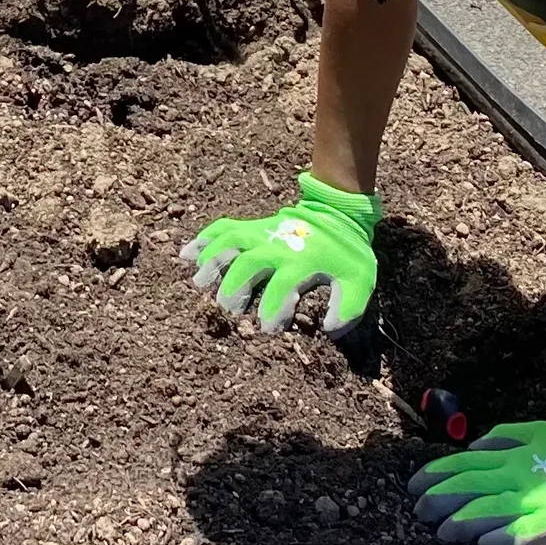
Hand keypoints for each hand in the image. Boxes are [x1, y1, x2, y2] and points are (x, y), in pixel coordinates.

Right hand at [183, 173, 378, 357]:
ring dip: (211, 263)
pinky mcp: (250, 227)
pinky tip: (186, 256)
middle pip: (247, 265)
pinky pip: (221, 228)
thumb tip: (328, 331)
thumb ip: (348, 308)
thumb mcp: (359, 282)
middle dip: (234, 290)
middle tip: (229, 313)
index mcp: (301, 261)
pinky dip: (203, 240)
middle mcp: (275, 245)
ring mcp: (259, 233)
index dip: (272, 311)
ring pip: (228, 244)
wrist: (337, 214)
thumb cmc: (345, 255)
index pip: (282, 287)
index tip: (266, 330)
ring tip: (198, 285)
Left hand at [409, 395, 545, 544]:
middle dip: (439, 500)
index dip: (436, 475)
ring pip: (488, 511)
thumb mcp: (536, 431)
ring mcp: (534, 501)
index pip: (463, 464)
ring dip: (462, 522)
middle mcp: (516, 477)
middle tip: (419, 512)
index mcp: (510, 456)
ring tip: (442, 531)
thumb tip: (474, 446)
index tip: (414, 486)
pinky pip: (522, 533)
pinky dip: (502, 538)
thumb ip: (503, 437)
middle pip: (468, 488)